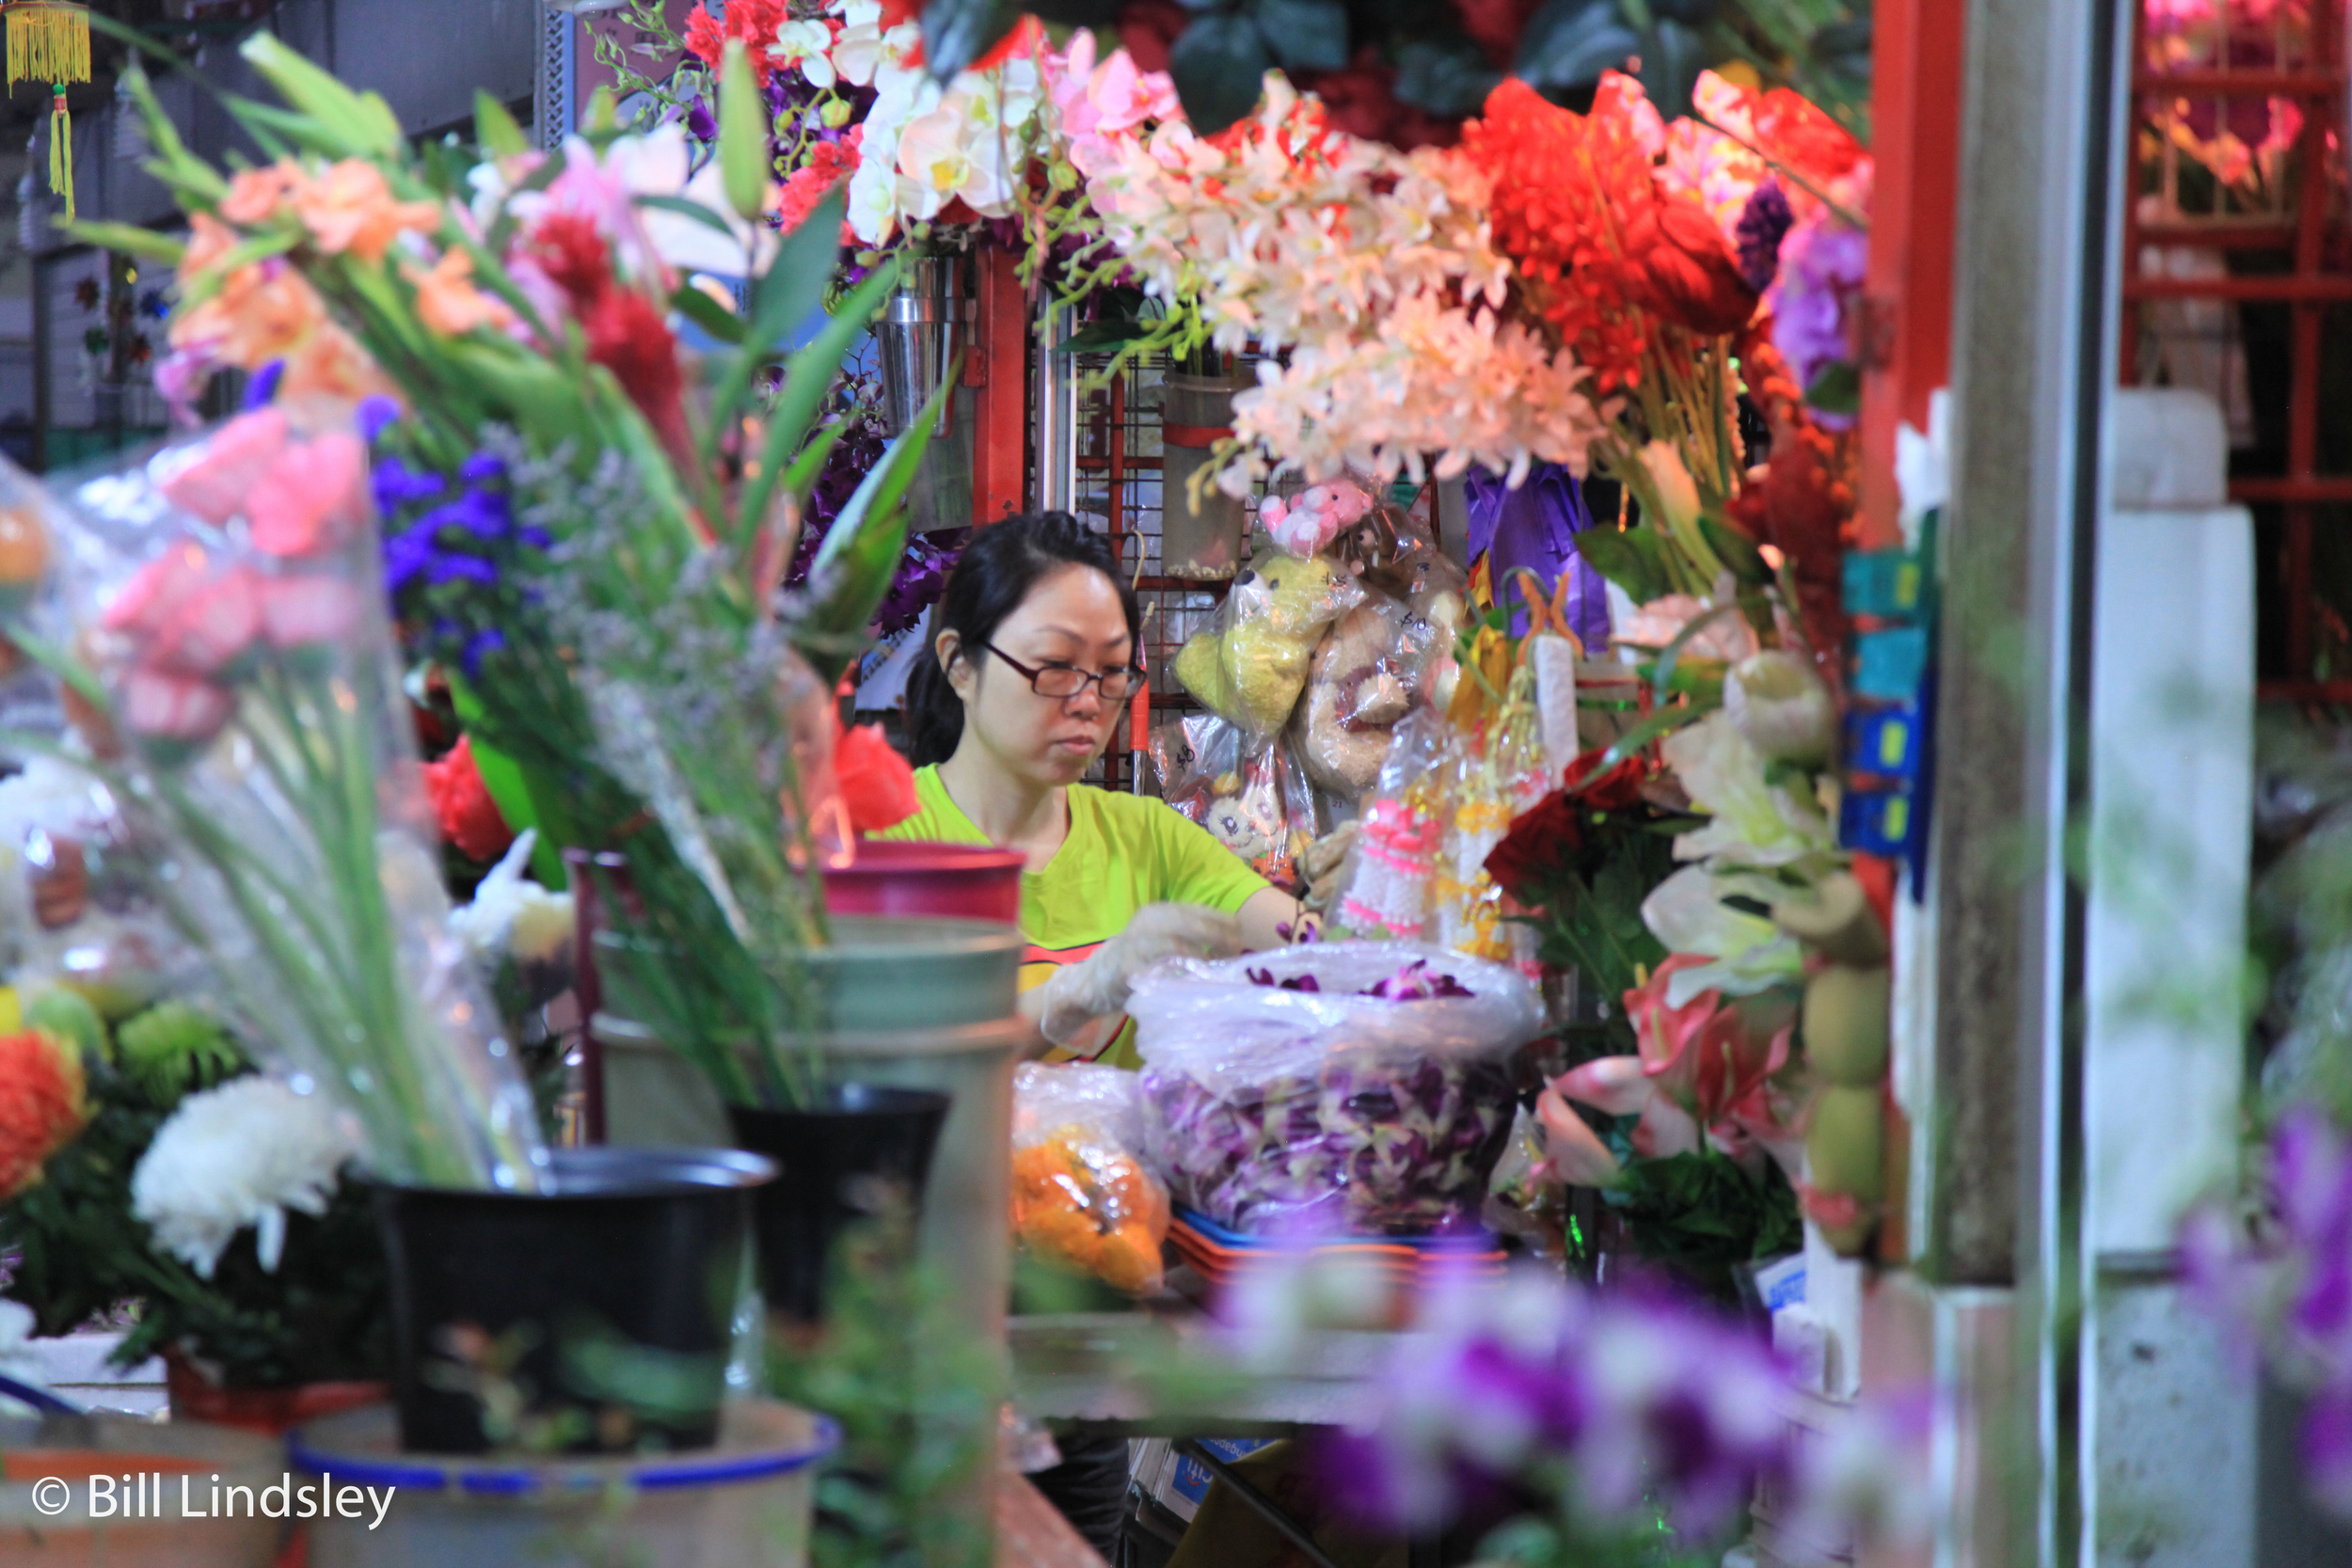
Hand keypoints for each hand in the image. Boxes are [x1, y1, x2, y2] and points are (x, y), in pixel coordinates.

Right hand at [1037, 903, 1243, 1047]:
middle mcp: (1149, 922)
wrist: (1095, 979)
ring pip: (1176, 946)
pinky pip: (1158, 972)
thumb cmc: (1141, 960)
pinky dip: (1178, 979)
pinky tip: (1190, 987)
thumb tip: (1237, 947)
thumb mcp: (1166, 939)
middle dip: (1219, 941)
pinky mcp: (1127, 969)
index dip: (1228, 928)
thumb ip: (1194, 938)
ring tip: (1215, 974)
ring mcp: (1136, 944)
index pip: (1206, 912)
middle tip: (1233, 960)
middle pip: (1194, 924)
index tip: (1239, 947)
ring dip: (1201, 961)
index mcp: (1163, 911)